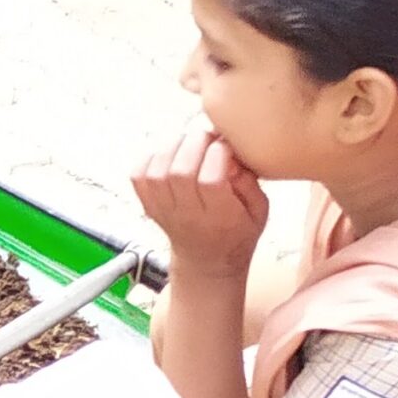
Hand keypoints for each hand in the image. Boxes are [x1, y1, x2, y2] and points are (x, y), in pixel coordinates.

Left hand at [132, 118, 269, 277]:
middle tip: (207, 135)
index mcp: (220, 218)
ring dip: (172, 147)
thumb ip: (250, 183)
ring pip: (156, 172)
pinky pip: (138, 177)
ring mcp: (164, 211)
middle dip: (195, 144)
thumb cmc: (237, 233)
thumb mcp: (259, 211)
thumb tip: (230, 157)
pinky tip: (169, 152)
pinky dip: (150, 157)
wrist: (206, 262)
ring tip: (189, 141)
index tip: (226, 144)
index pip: (210, 181)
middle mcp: (188, 215)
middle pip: (180, 173)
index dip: (218, 154)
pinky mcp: (149, 206)